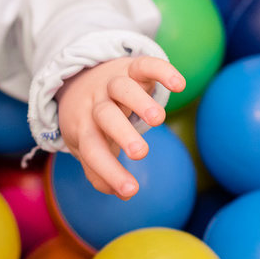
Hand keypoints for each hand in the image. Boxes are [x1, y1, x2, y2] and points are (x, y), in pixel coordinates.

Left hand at [55, 56, 184, 199]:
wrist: (80, 79)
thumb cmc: (91, 122)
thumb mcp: (90, 146)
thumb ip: (101, 171)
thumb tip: (125, 194)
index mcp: (85, 127)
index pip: (92, 150)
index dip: (109, 171)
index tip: (131, 191)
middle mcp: (97, 104)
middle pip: (104, 116)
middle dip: (121, 133)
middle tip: (140, 153)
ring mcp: (112, 83)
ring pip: (121, 87)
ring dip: (139, 102)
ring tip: (158, 120)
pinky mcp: (130, 67)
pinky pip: (143, 64)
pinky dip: (161, 70)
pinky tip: (179, 84)